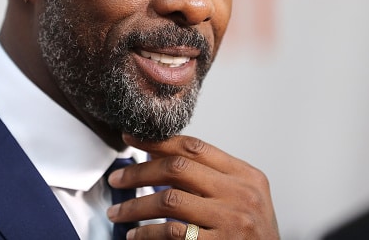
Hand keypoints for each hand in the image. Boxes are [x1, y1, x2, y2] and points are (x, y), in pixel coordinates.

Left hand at [107, 134, 278, 238]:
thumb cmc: (251, 234)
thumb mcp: (241, 196)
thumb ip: (209, 177)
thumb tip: (158, 155)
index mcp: (246, 175)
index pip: (195, 147)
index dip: (158, 141)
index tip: (131, 138)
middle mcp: (241, 194)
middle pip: (178, 167)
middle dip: (139, 171)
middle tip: (117, 178)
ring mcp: (232, 221)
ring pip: (169, 200)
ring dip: (135, 205)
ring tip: (118, 212)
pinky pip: (172, 233)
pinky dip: (147, 232)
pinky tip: (136, 235)